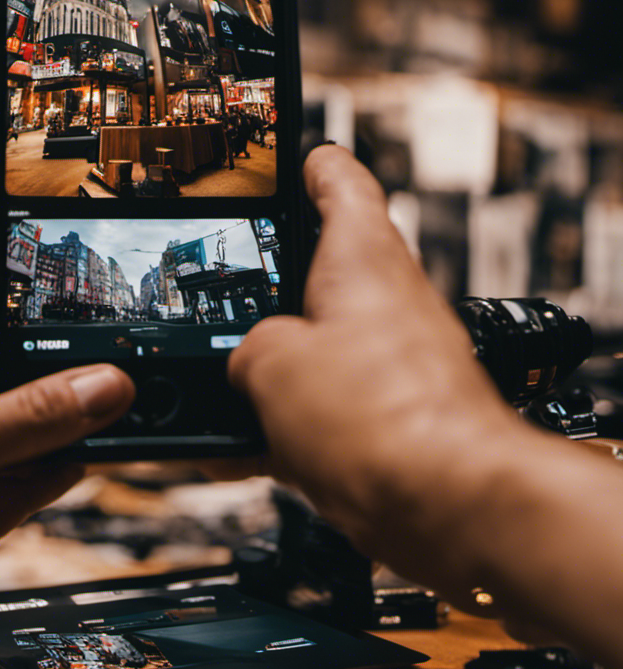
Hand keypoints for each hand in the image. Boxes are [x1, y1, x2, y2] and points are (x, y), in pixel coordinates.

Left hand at [0, 310, 133, 668]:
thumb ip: (30, 418)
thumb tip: (99, 386)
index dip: (42, 333)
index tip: (97, 329)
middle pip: (17, 397)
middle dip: (66, 393)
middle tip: (124, 384)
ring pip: (23, 450)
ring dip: (66, 440)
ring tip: (119, 423)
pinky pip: (15, 497)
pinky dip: (48, 484)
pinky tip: (81, 466)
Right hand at [227, 146, 532, 611]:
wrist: (451, 507)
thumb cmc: (389, 422)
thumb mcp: (270, 365)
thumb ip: (246, 349)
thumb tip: (248, 366)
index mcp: (362, 259)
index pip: (340, 182)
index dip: (309, 166)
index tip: (295, 161)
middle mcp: (386, 302)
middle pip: (323, 273)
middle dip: (271, 288)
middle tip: (230, 286)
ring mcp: (392, 362)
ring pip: (317, 349)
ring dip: (271, 369)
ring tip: (218, 386)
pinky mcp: (393, 418)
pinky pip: (328, 407)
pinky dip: (285, 424)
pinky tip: (241, 450)